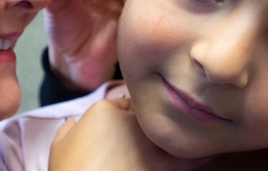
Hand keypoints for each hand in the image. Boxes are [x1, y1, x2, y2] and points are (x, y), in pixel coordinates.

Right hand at [49, 98, 212, 170]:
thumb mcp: (58, 148)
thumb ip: (67, 132)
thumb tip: (70, 125)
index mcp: (104, 109)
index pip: (126, 102)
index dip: (129, 114)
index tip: (131, 125)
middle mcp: (132, 121)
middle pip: (152, 115)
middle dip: (156, 121)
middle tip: (157, 132)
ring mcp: (150, 142)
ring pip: (172, 130)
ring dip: (182, 131)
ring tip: (197, 133)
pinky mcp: (163, 165)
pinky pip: (187, 156)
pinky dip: (199, 154)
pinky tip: (208, 152)